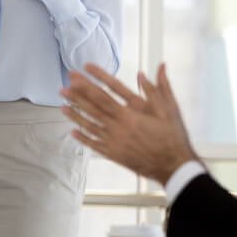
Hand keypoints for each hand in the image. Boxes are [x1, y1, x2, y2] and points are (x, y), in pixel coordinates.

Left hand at [60, 63, 198, 184]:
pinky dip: (83, 138)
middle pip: (92, 110)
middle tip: (62, 88)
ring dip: (75, 116)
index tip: (77, 77)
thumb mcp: (170, 111)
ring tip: (61, 106)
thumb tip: (154, 69)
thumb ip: (159, 89)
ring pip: (90, 126)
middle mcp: (118, 128)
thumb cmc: (173, 137)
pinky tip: (73, 132)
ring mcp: (114, 142)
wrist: (174, 166)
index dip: (88, 85)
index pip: (103, 97)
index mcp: (129, 116)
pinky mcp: (114, 154)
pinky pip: (95, 144)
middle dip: (76, 97)